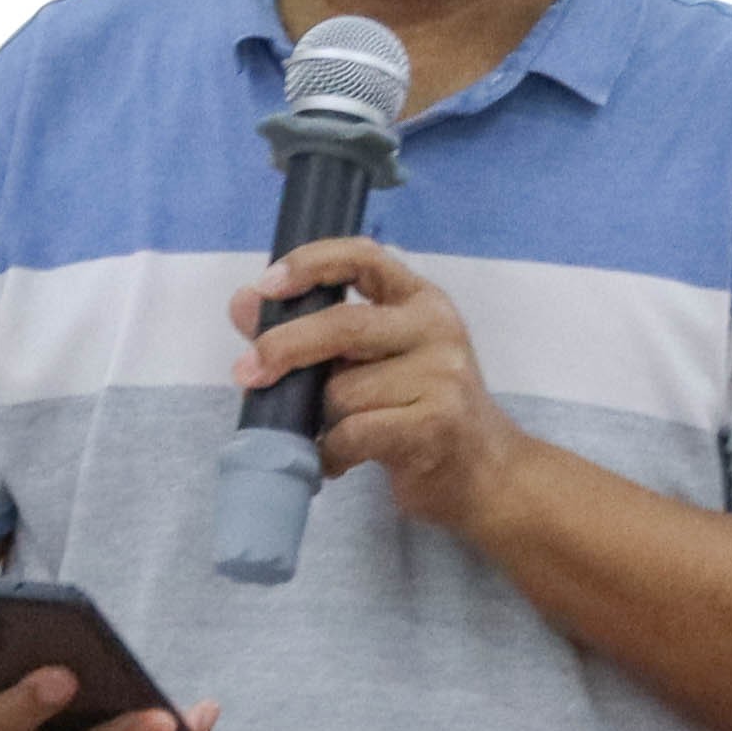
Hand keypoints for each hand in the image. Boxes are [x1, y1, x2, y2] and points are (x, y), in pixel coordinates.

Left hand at [237, 239, 523, 539]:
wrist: (488, 473)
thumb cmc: (421, 411)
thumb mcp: (373, 361)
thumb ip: (314, 332)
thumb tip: (243, 304)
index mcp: (420, 301)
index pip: (364, 257)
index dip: (310, 263)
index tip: (266, 285)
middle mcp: (436, 328)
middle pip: (343, 325)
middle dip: (284, 347)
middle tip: (246, 373)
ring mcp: (442, 376)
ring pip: (342, 391)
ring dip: (323, 420)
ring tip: (337, 435)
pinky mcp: (436, 423)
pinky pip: (354, 433)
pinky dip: (332, 452)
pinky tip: (340, 459)